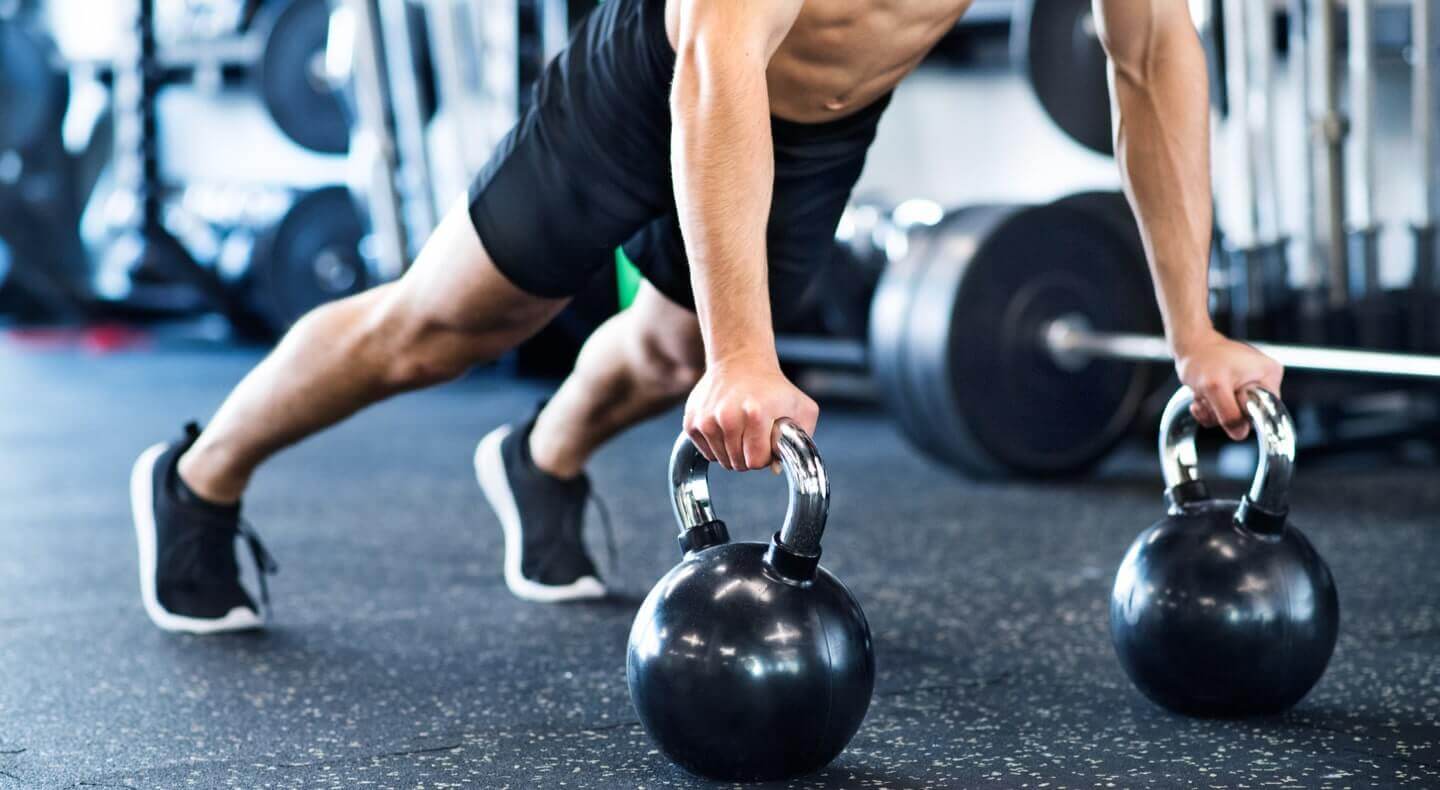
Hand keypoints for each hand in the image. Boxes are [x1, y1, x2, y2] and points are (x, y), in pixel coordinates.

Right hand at [684, 353, 818, 470]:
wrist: (740, 361)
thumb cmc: (773, 387)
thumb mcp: (801, 408)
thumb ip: (801, 440)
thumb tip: (776, 468)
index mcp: (756, 413)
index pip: (756, 461)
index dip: (765, 456)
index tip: (767, 441)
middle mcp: (727, 417)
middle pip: (738, 463)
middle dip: (749, 455)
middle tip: (755, 434)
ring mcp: (706, 419)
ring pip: (722, 461)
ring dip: (734, 452)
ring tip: (742, 429)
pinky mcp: (692, 422)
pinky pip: (707, 453)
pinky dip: (718, 447)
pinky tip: (727, 427)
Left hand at [1174, 329, 1283, 439]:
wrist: (1188, 347)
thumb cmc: (1202, 358)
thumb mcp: (1214, 387)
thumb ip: (1228, 413)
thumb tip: (1240, 434)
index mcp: (1269, 375)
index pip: (1267, 410)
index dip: (1244, 412)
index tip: (1227, 398)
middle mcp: (1264, 381)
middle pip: (1249, 416)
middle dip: (1223, 411)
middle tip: (1210, 396)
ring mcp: (1249, 387)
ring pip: (1233, 417)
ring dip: (1212, 410)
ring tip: (1203, 393)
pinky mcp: (1234, 392)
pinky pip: (1223, 413)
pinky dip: (1209, 409)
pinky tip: (1201, 397)